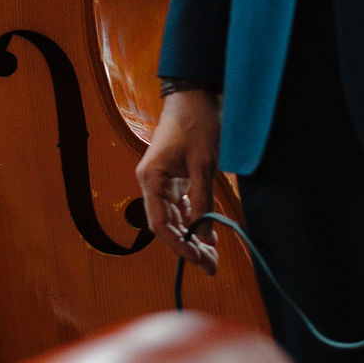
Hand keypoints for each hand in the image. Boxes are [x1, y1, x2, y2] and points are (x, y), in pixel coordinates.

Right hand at [135, 90, 222, 273]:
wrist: (194, 96)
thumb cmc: (196, 125)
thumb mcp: (203, 166)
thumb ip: (202, 202)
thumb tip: (206, 238)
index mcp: (151, 179)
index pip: (160, 224)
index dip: (179, 246)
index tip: (199, 259)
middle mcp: (151, 182)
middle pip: (167, 225)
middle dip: (188, 247)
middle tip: (211, 266)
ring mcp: (162, 180)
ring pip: (175, 218)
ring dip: (192, 237)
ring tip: (212, 257)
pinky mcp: (174, 177)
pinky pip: (181, 206)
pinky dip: (194, 220)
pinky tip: (209, 233)